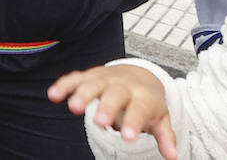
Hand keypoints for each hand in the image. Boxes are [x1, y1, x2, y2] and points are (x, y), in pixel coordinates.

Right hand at [48, 64, 177, 159]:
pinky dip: (64, 85)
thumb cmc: (148, 103)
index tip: (128, 137)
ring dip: (82, 94)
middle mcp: (123, 85)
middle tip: (99, 122)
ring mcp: (105, 78)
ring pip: (93, 84)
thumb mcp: (161, 118)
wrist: (140, 74)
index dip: (134, 122)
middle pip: (115, 94)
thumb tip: (173, 156)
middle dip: (106, 107)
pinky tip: (53, 95)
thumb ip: (165, 136)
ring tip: (74, 108)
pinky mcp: (89, 75)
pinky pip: (75, 78)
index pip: (139, 110)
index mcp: (143, 97)